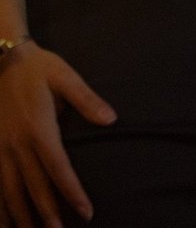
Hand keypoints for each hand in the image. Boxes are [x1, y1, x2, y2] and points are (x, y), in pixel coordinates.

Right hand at [0, 40, 115, 226]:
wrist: (2, 58)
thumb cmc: (38, 67)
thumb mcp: (64, 76)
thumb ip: (87, 99)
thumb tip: (111, 119)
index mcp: (40, 128)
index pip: (59, 168)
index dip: (73, 192)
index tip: (86, 212)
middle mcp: (18, 143)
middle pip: (34, 186)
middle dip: (48, 214)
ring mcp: (1, 148)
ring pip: (10, 190)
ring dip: (21, 215)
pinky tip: (4, 222)